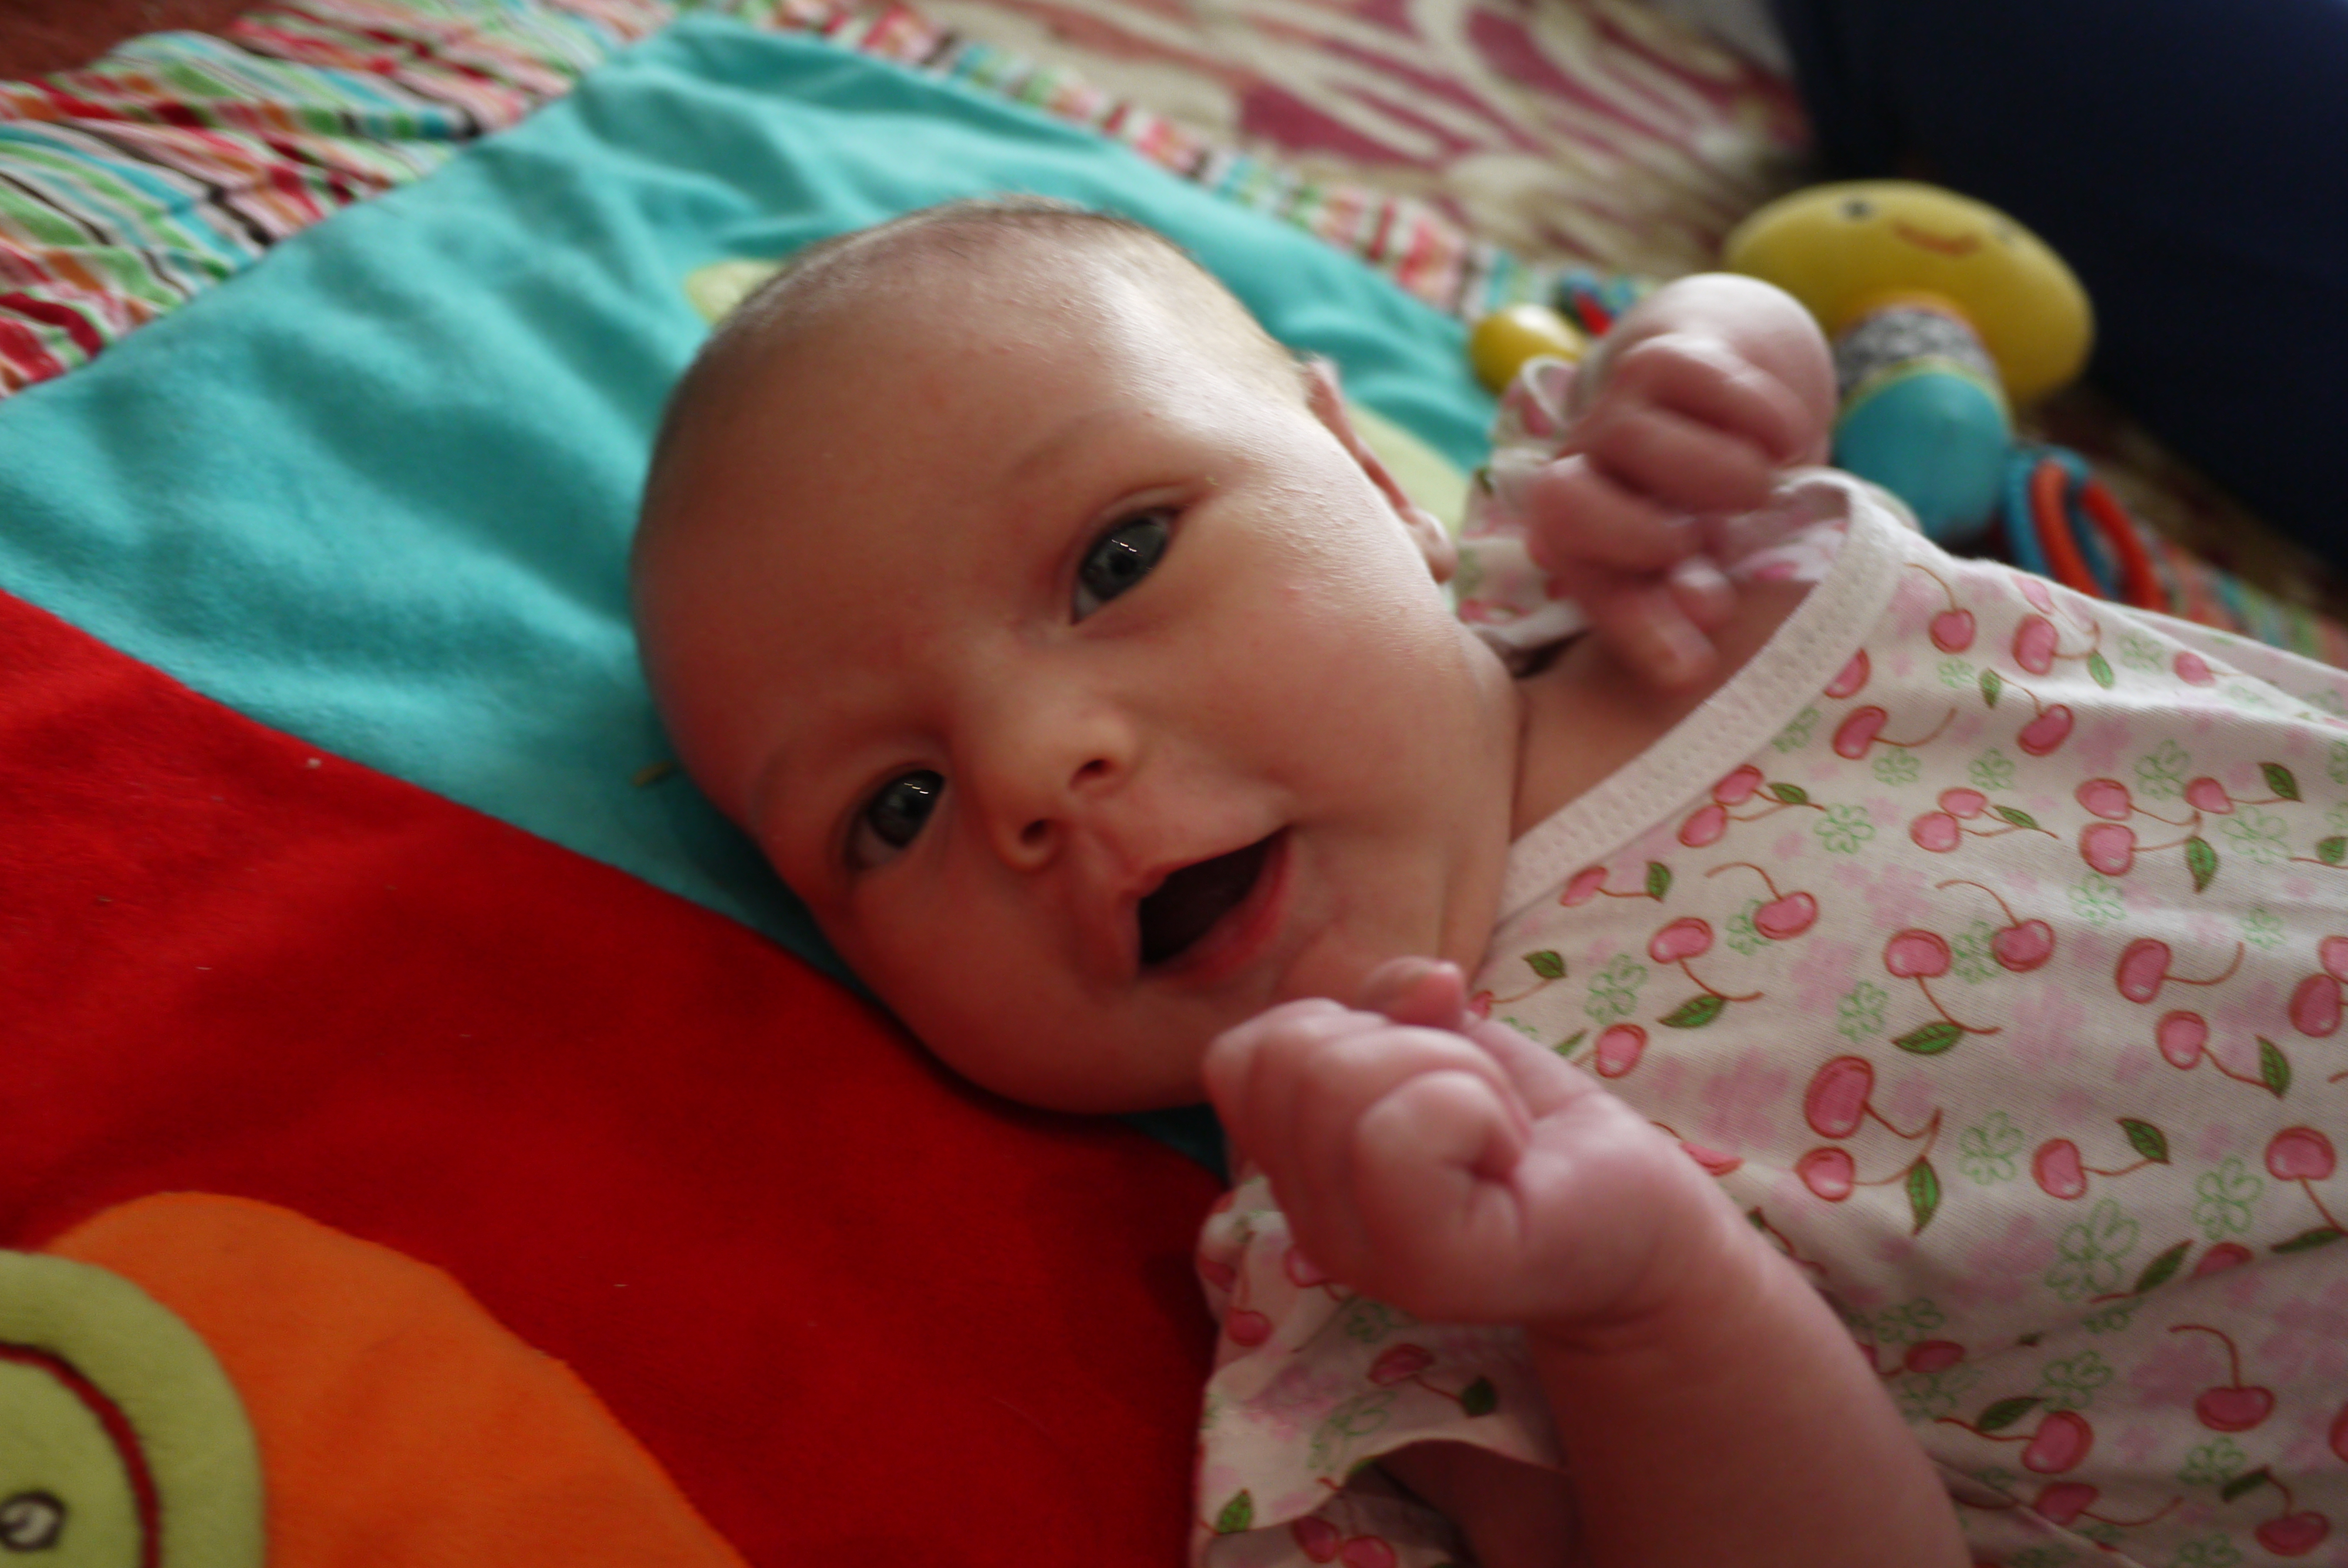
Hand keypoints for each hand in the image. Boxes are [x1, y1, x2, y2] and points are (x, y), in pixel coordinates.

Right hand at [1202, 957, 1736, 1337]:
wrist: (1638, 1215)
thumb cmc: (1535, 1128)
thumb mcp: (1446, 1039)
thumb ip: (1396, 1001)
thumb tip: (1425, 984)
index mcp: (1297, 1169)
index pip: (1237, 1059)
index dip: (1332, 1024)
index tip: (1414, 1063)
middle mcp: (1309, 1223)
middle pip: (1292, 1057)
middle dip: (1409, 1041)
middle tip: (1474, 1103)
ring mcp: (1360, 1256)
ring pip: (1339, 1082)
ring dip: (1453, 1071)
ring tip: (1496, 1129)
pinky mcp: (1425, 1268)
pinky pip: (1396, 1133)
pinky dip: (1475, 1108)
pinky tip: (1510, 1157)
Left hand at [1499, 278, 1833, 688]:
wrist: (1716, 391)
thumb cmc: (1701, 504)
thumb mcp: (1694, 565)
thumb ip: (1684, 605)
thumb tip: (1692, 656)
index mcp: (1572, 534)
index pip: (1576, 573)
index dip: (1630, 620)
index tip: (1691, 667)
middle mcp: (1577, 468)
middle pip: (1563, 500)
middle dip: (1639, 537)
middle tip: (1708, 547)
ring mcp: (1612, 408)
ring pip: (1636, 439)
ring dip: (1715, 475)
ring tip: (1762, 494)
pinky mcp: (1662, 354)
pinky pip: (1702, 381)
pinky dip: (1760, 417)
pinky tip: (1787, 442)